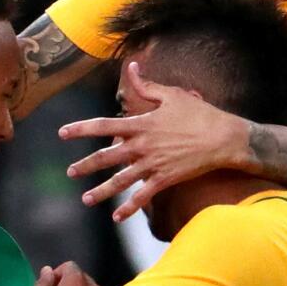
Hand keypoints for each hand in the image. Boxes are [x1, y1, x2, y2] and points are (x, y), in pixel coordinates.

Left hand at [59, 62, 249, 221]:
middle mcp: (142, 146)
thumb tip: (131, 68)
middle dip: (86, 165)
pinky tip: (116, 217)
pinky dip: (129, 208)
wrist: (224, 138)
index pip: (103, 125)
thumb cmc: (199, 114)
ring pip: (121, 180)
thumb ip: (146, 86)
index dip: (80, 129)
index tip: (62, 133)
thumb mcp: (172, 95)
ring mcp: (153, 164)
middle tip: (70, 172)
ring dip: (101, 191)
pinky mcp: (165, 179)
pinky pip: (143, 197)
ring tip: (86, 200)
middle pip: (107, 157)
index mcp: (141, 124)